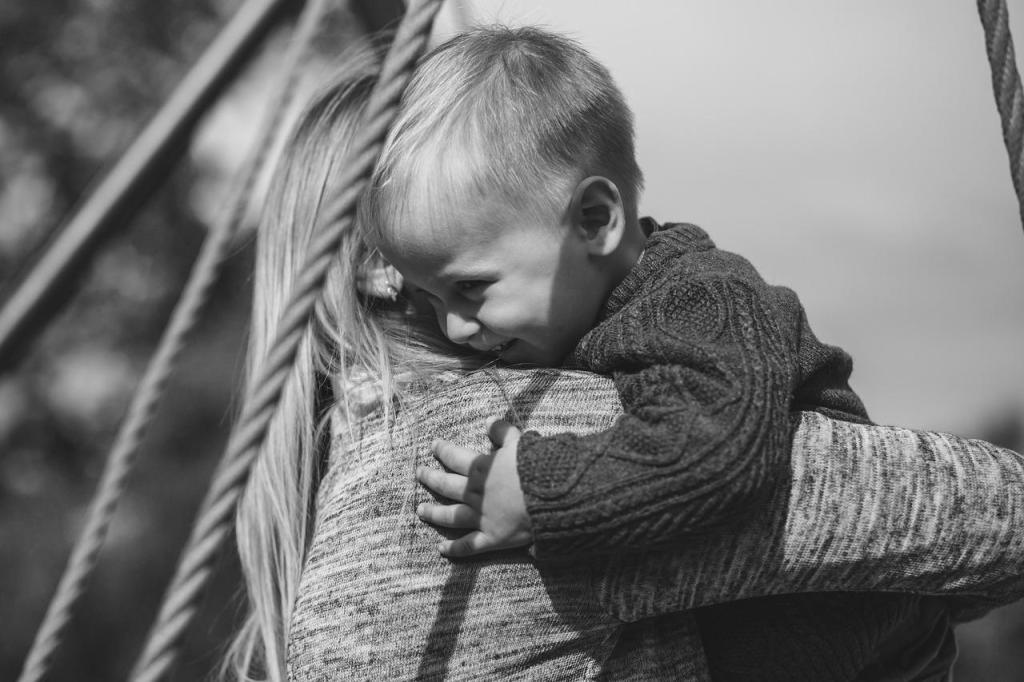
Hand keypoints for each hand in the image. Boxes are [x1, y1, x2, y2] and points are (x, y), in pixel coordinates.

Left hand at [416, 418, 531, 556]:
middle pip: (446, 485)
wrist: (552, 498)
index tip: (433, 446)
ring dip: (433, 513)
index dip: (443, 450)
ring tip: (420, 510)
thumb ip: (502, 432)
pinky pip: (468, 545)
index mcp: (480, 468)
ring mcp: (480, 517)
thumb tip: (489, 421)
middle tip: (420, 474)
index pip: (455, 457)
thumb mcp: (520, 443)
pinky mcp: (491, 538)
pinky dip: (453, 548)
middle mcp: (474, 493)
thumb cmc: (537, 468)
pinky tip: (441, 548)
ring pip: (450, 515)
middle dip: (430, 478)